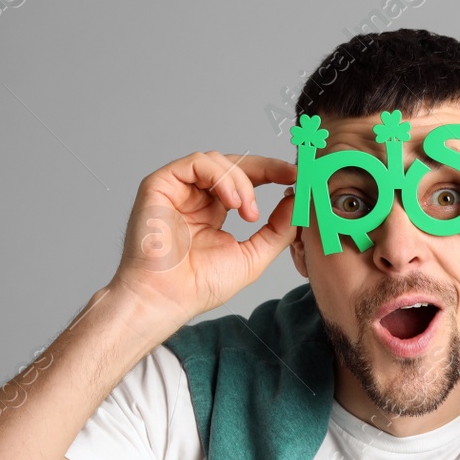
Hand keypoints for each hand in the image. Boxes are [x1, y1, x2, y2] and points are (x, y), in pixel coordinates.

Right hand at [108, 151, 297, 323]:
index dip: (271, 173)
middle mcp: (194, 197)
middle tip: (289, 176)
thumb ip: (278, 229)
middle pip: (233, 164)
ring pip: (217, 161)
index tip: (296, 176)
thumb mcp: (253, 255)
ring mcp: (177, 189)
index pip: (245, 181)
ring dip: (242, 182)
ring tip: (249, 213)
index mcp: (212, 211)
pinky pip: (196, 163)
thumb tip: (298, 202)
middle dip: (265, 168)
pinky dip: (221, 176)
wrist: (168, 298)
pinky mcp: (160, 184)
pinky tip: (232, 202)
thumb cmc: (199, 286)